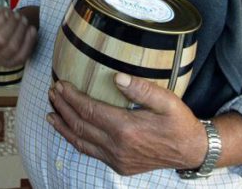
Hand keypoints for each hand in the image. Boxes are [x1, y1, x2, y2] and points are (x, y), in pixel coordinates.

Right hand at [0, 1, 36, 66]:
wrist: (13, 27)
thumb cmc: (0, 19)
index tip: (7, 12)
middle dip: (12, 25)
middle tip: (18, 16)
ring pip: (12, 47)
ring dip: (21, 31)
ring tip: (24, 21)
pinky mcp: (12, 64)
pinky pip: (22, 54)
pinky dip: (29, 40)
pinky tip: (31, 30)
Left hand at [46, 74, 207, 175]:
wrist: (191, 151)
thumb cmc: (179, 122)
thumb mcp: (167, 100)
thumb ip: (142, 89)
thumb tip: (117, 77)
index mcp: (126, 129)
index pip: (89, 110)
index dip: (71, 97)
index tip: (60, 84)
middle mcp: (117, 146)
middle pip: (79, 125)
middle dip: (62, 107)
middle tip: (52, 92)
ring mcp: (116, 159)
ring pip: (80, 141)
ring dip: (63, 125)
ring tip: (50, 111)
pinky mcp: (119, 165)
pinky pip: (90, 152)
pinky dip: (75, 139)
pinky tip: (68, 130)